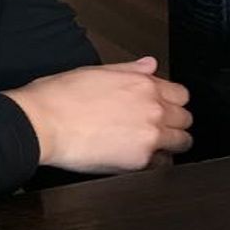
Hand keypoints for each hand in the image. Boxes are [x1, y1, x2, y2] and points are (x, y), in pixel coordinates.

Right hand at [1, 57, 191, 172]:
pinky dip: (156, 163)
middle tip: (157, 127)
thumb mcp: (97, 71)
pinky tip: (139, 158)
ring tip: (151, 145)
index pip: (181, 93)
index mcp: (142, 83)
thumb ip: (130, 70)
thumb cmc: (62, 95)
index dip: (171, 100)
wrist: (45, 122)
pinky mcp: (140, 161)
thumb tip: (151, 64)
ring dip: (171, 143)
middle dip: (174, 122)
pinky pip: (164, 165)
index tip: (163, 106)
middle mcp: (153, 108)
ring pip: (182, 142)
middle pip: (185, 118)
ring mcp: (150, 136)